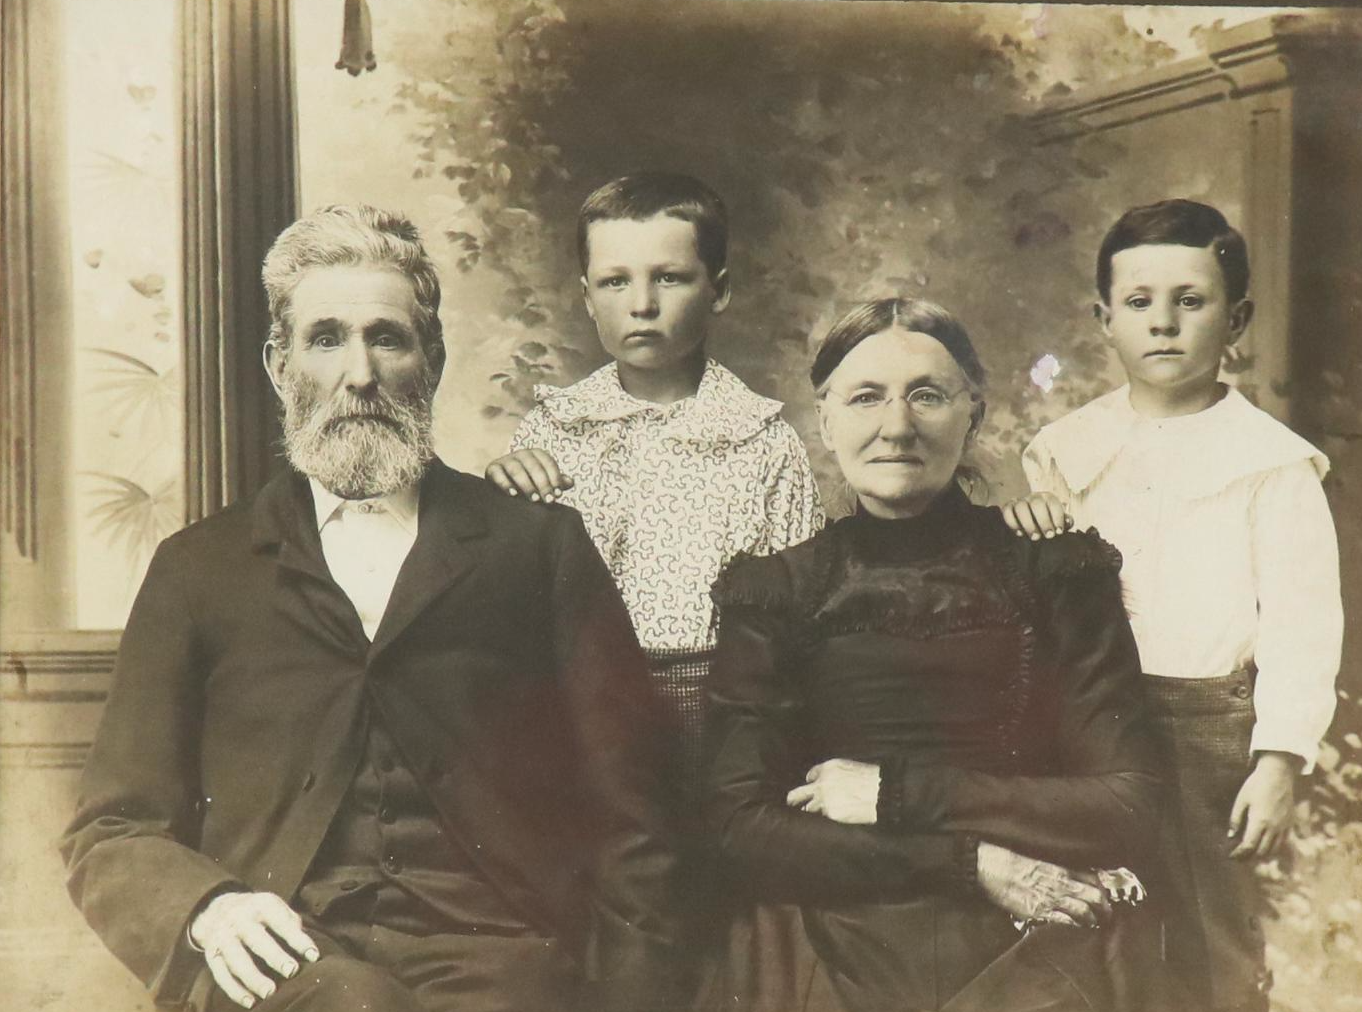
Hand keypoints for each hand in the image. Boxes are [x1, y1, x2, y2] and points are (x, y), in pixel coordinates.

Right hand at [190, 891, 318, 1007]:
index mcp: (260, 906)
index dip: (298, 939)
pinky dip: (235, 990)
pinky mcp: (211, 956)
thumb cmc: (256, 911)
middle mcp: (239, 921)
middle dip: (275, 957)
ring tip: (270, 993)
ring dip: (253, 978)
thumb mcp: (273, 904)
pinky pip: (222, 976)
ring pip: (237, 961)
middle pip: (257, 940)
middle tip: (291, 971)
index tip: (313, 956)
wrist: (215, 909)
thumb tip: (304, 944)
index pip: (282, 922)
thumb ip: (290, 921)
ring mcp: (223, 939)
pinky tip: (250, 1002)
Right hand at [485, 449, 573, 501]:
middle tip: (548, 500)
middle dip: (543, 484)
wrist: (503, 485)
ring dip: (527, 484)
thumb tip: (570, 482)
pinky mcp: (492, 468)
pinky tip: (513, 494)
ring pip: (517, 469)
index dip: (554, 478)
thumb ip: (557, 482)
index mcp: (537, 454)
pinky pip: (498, 474)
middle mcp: (522, 454)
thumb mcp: (544, 482)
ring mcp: (506, 460)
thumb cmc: (529, 484)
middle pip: (534, 466)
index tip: (557, 494)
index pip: (548, 463)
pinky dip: (505, 483)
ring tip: (534, 499)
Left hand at [785, 758, 878, 824]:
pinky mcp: (830, 814)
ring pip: (808, 810)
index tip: (811, 787)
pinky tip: (829, 820)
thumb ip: (834, 773)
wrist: (881, 793)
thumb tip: (825, 781)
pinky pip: (821, 819)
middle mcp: (821, 784)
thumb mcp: (850, 767)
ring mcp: (824, 800)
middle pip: (796, 794)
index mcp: (827, 769)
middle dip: (793, 800)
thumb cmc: (871, 780)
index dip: (812, 782)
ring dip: (811, 813)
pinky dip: (823, 820)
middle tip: (792, 805)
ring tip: (811, 817)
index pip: (810, 776)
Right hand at [976, 841, 1110, 928]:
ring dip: (1093, 919)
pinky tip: (1077, 928)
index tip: (1106, 894)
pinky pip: (1064, 922)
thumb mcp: (1038, 857)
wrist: (989, 867)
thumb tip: (1072, 873)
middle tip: (1108, 914)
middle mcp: (1061, 883)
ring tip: (1095, 923)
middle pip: (1094, 896)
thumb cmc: (1009, 858)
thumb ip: (1057, 866)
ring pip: (1084, 912)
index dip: (1103, 887)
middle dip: (1105, 906)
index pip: (1092, 878)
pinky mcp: (1039, 912)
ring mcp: (1051, 899)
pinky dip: (1074, 926)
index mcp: (1060, 867)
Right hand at [1000, 492, 1071, 540]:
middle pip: (1037, 504)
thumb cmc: (1047, 522)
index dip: (1057, 518)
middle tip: (1048, 536)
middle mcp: (1034, 497)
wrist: (1032, 520)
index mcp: (1048, 498)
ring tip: (1035, 538)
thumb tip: (1068, 521)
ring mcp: (1020, 501)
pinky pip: (1007, 512)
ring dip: (1028, 524)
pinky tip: (1020, 533)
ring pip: (1021, 508)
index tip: (1058, 532)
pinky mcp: (1008, 507)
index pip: (1053, 504)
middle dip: (1043, 521)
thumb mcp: (1058, 521)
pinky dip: (1012, 523)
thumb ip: (1065, 521)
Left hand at [1228, 752, 1299, 859]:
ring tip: (1251, 853)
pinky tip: (1265, 845)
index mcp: (1259, 821)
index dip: (1239, 853)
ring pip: (1274, 849)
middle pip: (1262, 851)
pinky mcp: (1290, 823)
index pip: (1249, 845)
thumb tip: (1230, 836)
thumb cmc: (1256, 785)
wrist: (1278, 774)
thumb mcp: (1241, 800)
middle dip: (1249, 857)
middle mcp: (1273, 827)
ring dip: (1262, 854)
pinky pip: (1283, 842)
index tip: (1231, 856)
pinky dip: (1273, 847)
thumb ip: (1235, 819)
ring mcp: (1284, 826)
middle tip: (1239, 856)